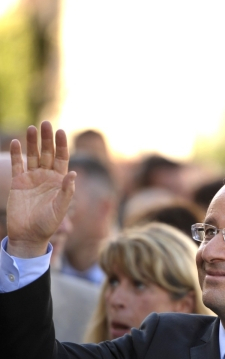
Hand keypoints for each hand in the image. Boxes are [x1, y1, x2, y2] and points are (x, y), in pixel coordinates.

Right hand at [7, 121, 75, 257]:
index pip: (62, 158)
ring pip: (33, 156)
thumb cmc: (47, 224)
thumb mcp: (59, 208)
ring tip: (32, 128)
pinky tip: (17, 142)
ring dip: (32, 142)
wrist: (28, 235)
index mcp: (59, 181)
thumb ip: (66, 191)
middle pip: (48, 153)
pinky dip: (17, 154)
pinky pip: (18, 164)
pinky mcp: (18, 182)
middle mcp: (46, 177)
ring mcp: (32, 178)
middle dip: (47, 139)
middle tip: (45, 123)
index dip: (62, 145)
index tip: (60, 131)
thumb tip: (74, 173)